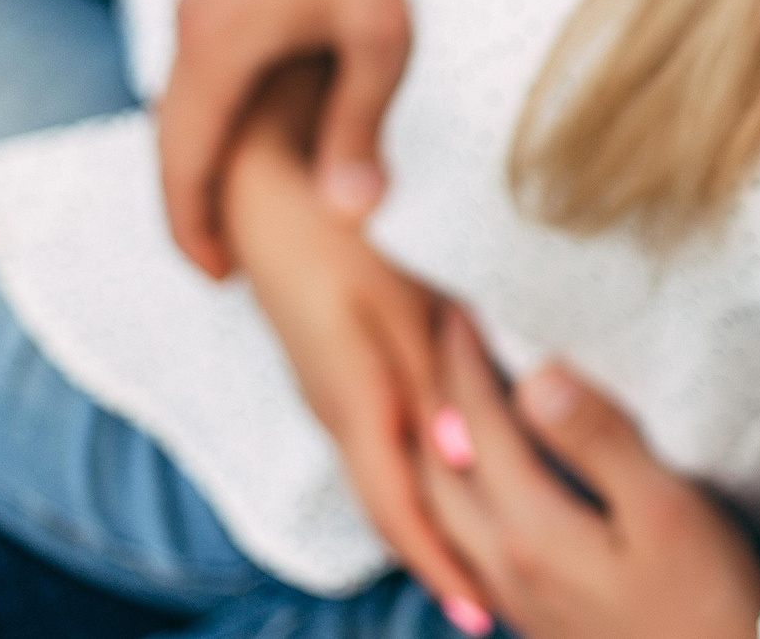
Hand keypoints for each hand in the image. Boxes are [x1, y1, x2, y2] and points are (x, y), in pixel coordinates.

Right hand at [163, 0, 411, 276]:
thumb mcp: (380, 39)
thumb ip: (360, 126)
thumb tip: (349, 214)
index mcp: (216, 51)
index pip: (183, 164)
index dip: (195, 228)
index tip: (221, 279)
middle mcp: (190, 29)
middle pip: (170, 141)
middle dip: (192, 204)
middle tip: (227, 261)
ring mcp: (199, 3)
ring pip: (182, 104)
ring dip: (201, 158)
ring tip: (240, 209)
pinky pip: (199, 70)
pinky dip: (212, 115)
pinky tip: (253, 134)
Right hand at [223, 92, 484, 621]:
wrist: (260, 166)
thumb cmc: (339, 217)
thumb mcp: (398, 294)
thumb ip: (431, 374)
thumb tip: (464, 462)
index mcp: (353, 397)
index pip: (402, 510)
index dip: (442, 566)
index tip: (484, 617)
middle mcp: (336, 406)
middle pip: (393, 507)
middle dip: (444, 560)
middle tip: (499, 612)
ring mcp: (329, 386)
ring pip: (386, 475)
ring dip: (434, 522)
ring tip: (485, 566)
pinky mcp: (333, 361)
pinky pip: (379, 436)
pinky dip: (418, 473)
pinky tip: (454, 476)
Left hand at [419, 308, 759, 638]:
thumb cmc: (709, 599)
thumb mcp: (667, 512)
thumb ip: (600, 442)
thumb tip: (540, 372)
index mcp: (532, 528)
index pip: (479, 422)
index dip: (463, 355)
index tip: (459, 296)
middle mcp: (504, 562)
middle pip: (440, 464)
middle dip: (434, 389)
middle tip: (438, 328)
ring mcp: (511, 593)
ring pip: (439, 507)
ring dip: (432, 441)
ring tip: (443, 391)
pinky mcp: (528, 612)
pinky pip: (457, 538)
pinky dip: (445, 491)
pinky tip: (467, 483)